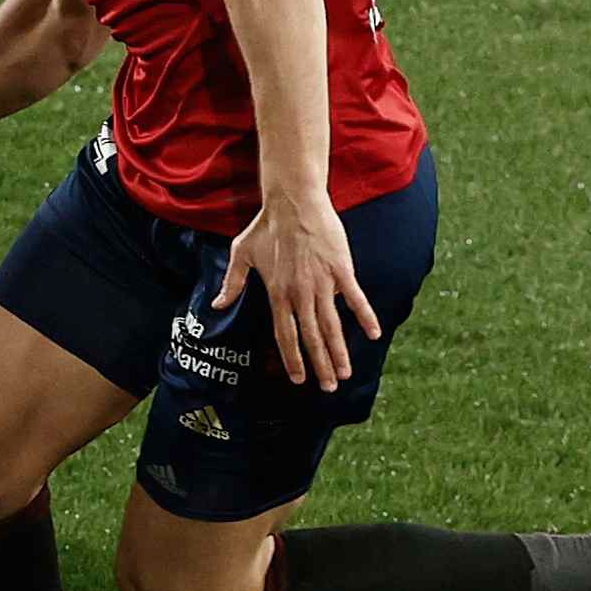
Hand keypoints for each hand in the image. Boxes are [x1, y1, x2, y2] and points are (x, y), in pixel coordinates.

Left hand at [212, 191, 381, 390]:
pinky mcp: (341, 270)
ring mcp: (322, 283)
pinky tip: (374, 335)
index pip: (284, 335)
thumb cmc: (265, 227)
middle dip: (320, 365)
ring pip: (332, 325)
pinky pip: (355, 299)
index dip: (292, 358)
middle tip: (328, 387)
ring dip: (340, 351)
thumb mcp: (240, 254)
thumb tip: (216, 305)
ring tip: (345, 373)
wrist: (293, 203)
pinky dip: (365, 317)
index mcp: (276, 294)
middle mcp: (299, 294)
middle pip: (310, 337)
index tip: (298, 378)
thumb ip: (231, 284)